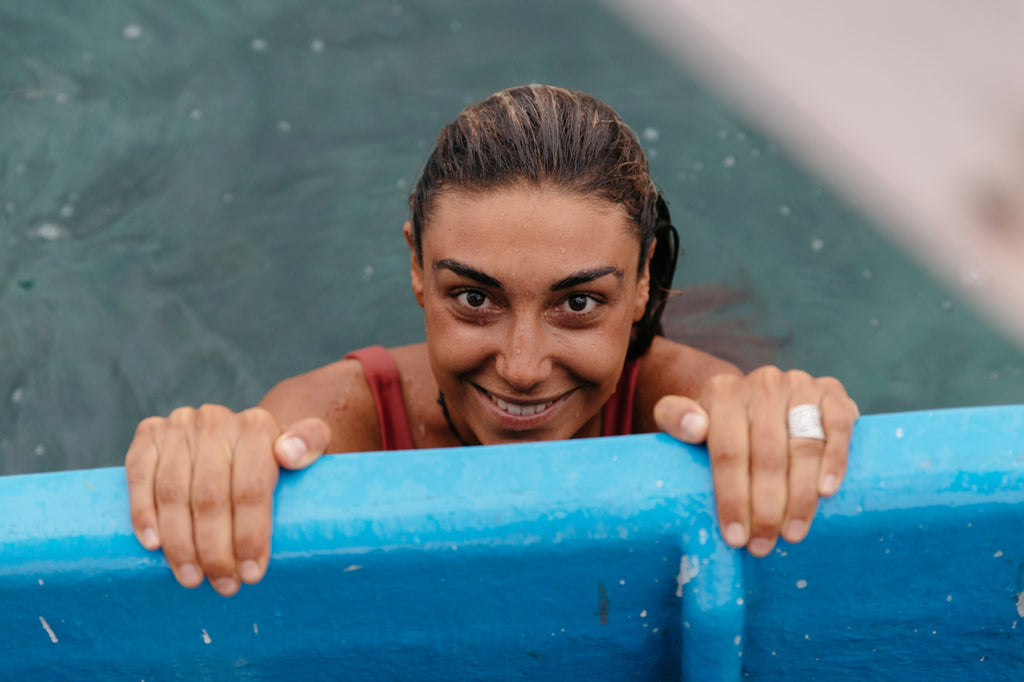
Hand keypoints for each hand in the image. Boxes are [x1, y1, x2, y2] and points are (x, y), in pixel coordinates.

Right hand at [124, 404, 329, 594]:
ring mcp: (180, 425)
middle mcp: (216, 420)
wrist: (237, 434)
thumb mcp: (307, 444)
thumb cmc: (274, 455)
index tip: (252, 574)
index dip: (250, 535)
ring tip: (192, 578)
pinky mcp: (148, 434)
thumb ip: (310, 440)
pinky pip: (139, 476)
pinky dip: (143, 512)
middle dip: (216, 550)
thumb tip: (288, 453)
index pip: (251, 489)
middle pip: (211, 497)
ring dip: (180, 543)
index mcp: (256, 426)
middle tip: (223, 585)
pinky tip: (152, 545)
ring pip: (174, 493)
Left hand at [653, 366, 858, 556]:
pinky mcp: (832, 391)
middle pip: (767, 455)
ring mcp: (800, 385)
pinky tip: (826, 492)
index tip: (735, 537)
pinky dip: (835, 460)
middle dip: (766, 508)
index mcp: (724, 392)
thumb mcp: (685, 418)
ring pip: (804, 446)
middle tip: (763, 545)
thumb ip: (674, 418)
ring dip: (800, 496)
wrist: (754, 396)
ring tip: (792, 533)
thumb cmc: (718, 422)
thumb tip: (694, 427)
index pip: (728, 451)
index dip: (732, 497)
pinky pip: (839, 426)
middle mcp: (764, 384)